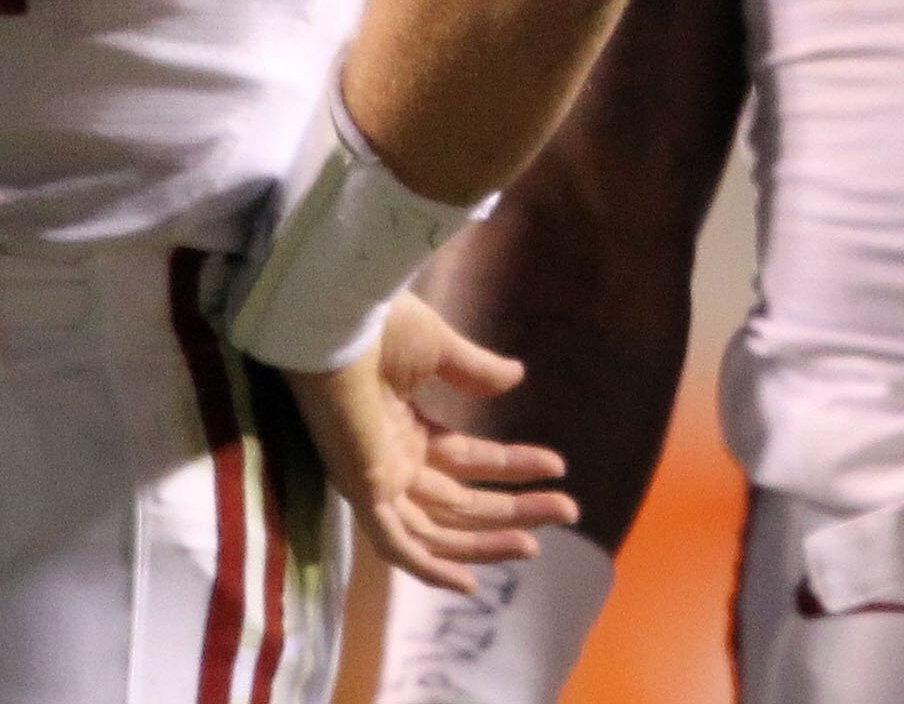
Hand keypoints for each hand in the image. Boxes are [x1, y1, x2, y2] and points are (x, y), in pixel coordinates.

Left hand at [283, 293, 579, 593]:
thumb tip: (516, 377)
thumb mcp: (438, 349)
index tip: (557, 466)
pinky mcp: (364, 491)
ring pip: (436, 529)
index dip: (512, 466)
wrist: (336, 320)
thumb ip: (474, 370)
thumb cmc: (377, 325)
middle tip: (567, 511)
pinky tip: (468, 583)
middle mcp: (392, 459)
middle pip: (460, 500)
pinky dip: (429, 568)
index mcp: (404, 427)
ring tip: (534, 544)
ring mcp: (378, 479)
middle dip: (513, 509)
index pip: (467, 460)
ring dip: (484, 541)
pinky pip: (395, 545)